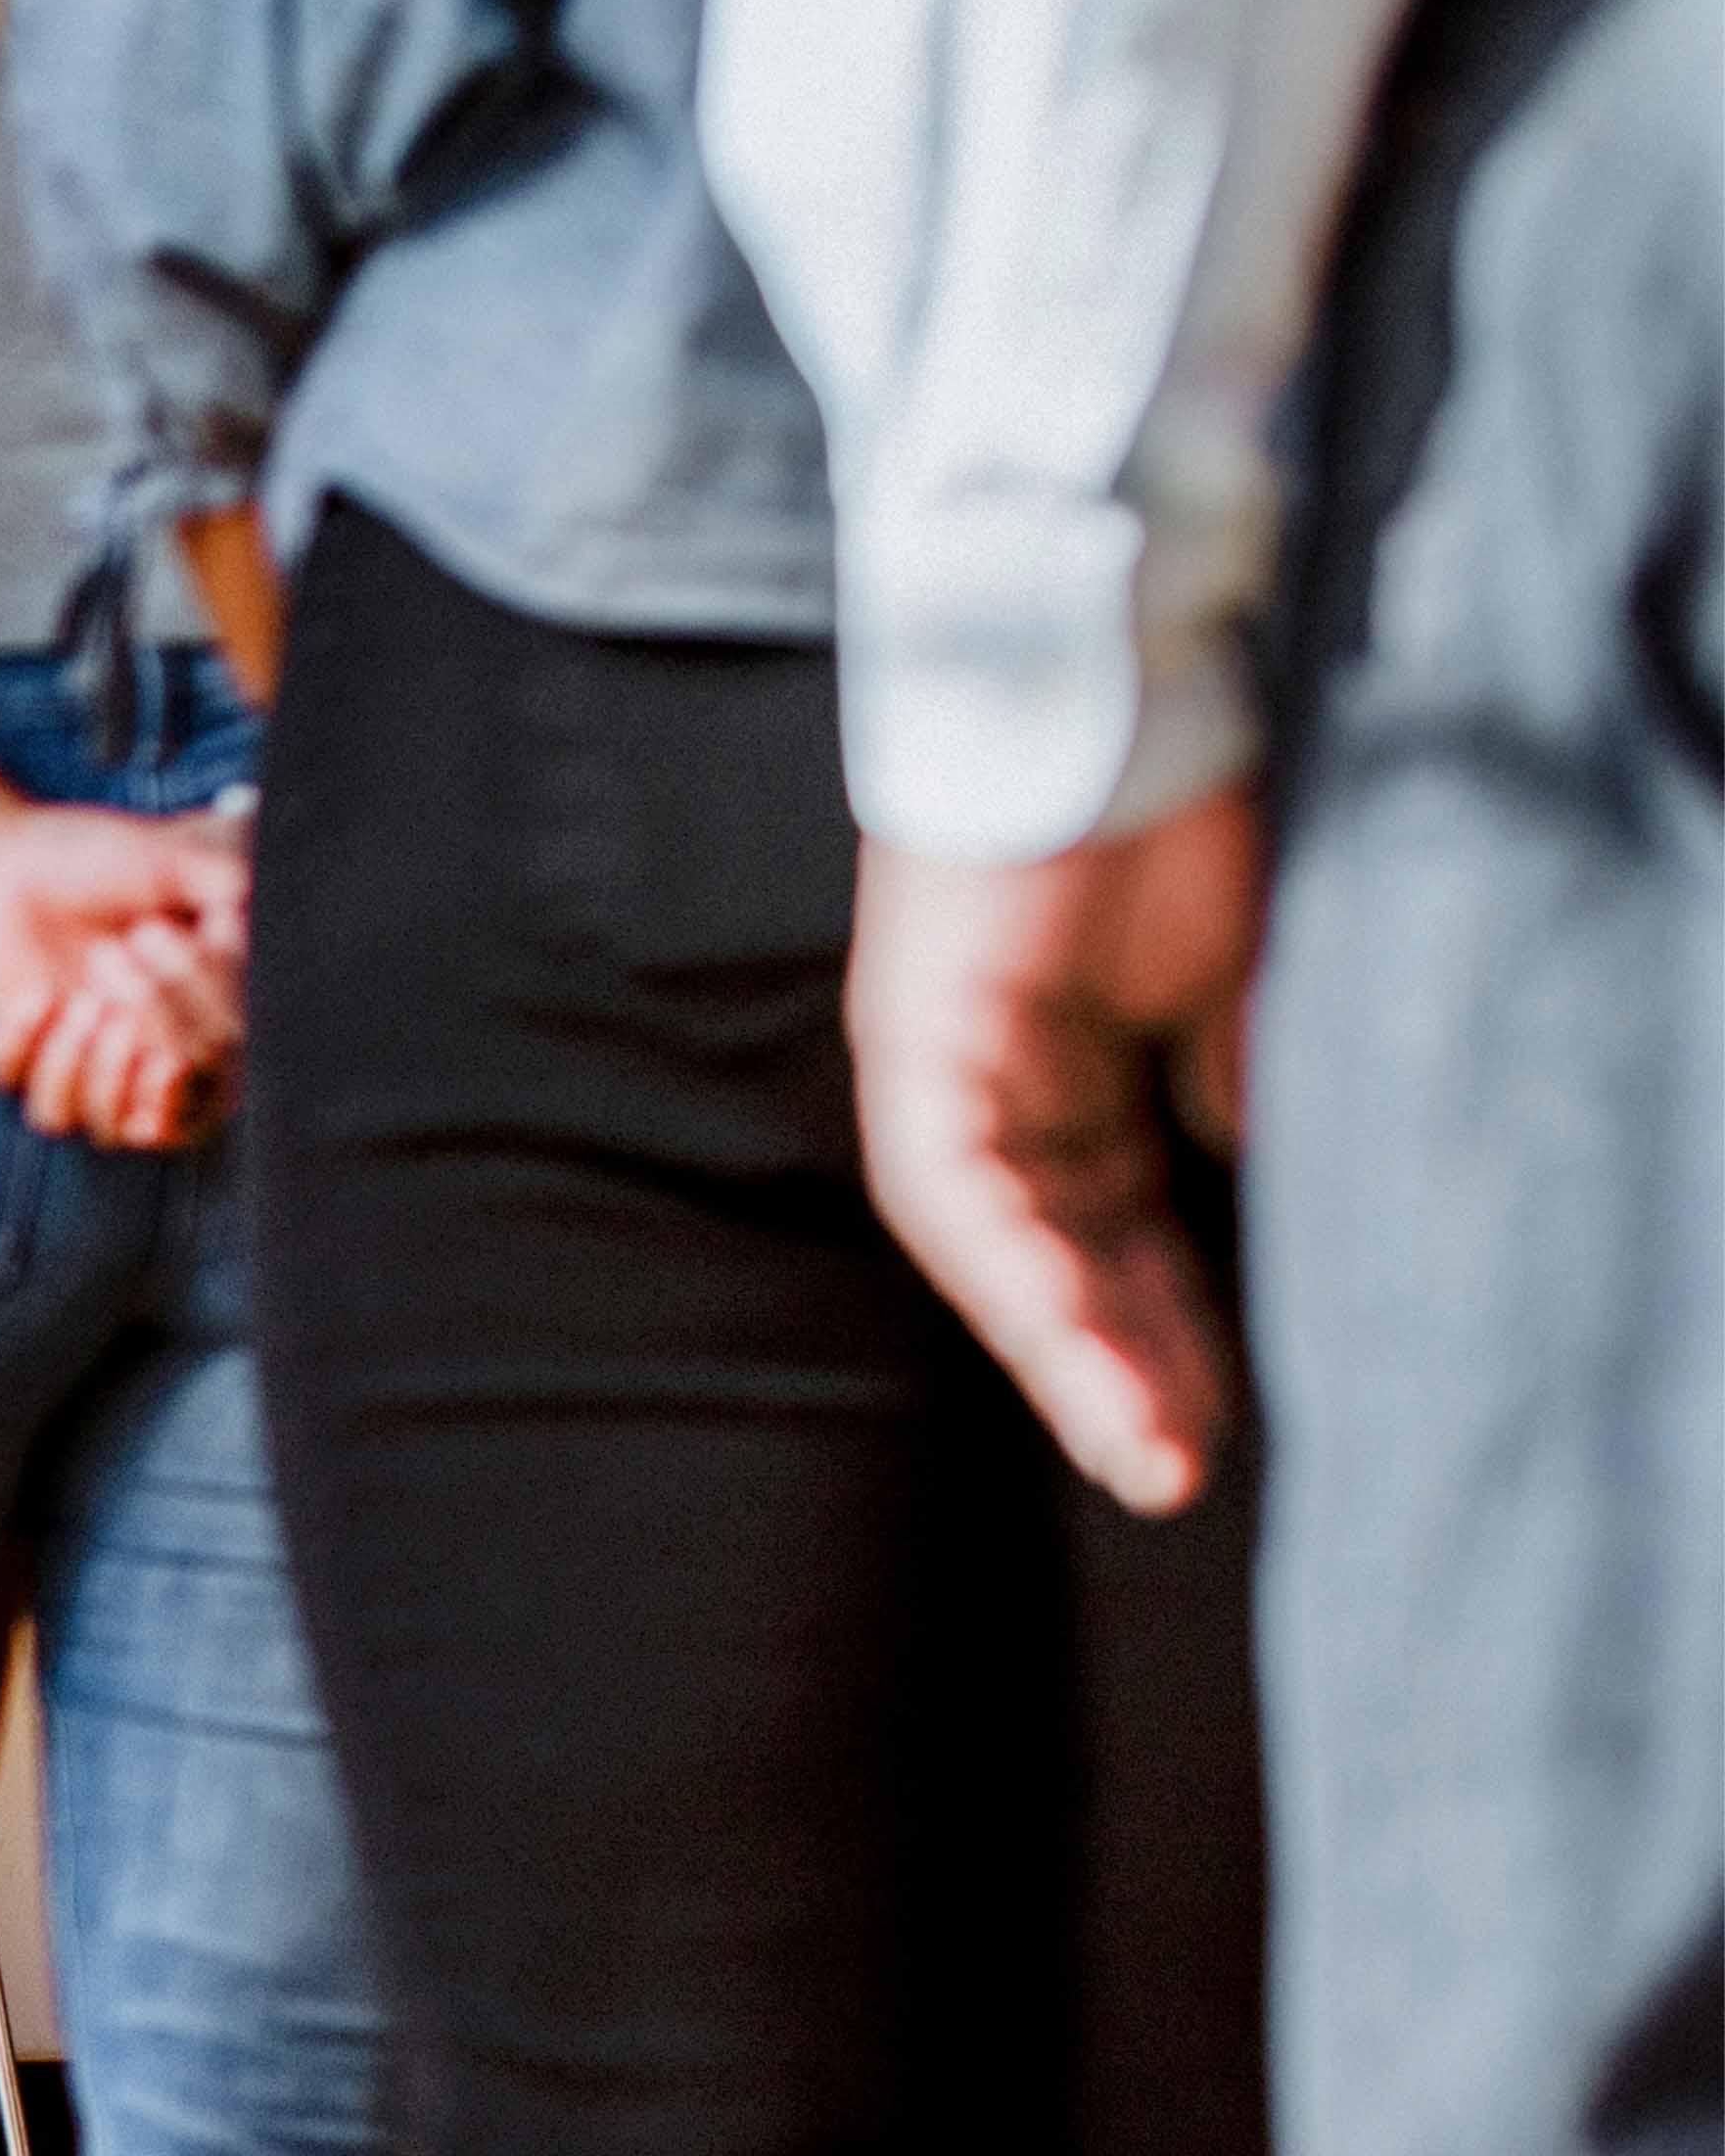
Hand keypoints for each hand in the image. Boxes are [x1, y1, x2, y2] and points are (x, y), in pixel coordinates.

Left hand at [0, 804, 251, 1145]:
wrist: (10, 861)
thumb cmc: (103, 859)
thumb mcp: (169, 858)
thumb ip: (219, 879)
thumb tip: (248, 900)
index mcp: (212, 1017)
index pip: (231, 1062)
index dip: (210, 1016)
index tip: (189, 938)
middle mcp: (157, 1059)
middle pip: (175, 1108)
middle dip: (154, 1026)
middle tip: (116, 950)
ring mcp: (93, 1071)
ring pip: (100, 1126)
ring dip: (90, 1065)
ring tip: (78, 995)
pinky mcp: (32, 1071)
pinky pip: (33, 1098)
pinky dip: (30, 1049)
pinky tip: (34, 994)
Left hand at [844, 788, 1263, 1514]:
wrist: (1112, 676)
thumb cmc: (1170, 806)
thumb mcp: (1219, 971)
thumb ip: (1215, 1071)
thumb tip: (1236, 1155)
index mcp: (1062, 1077)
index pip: (1111, 1233)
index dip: (1163, 1332)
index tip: (1211, 1429)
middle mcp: (991, 1086)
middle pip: (1059, 1261)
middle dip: (1124, 1370)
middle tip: (1176, 1478)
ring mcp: (946, 1064)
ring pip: (1005, 1251)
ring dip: (1075, 1352)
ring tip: (1144, 1451)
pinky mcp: (919, 1038)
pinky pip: (958, 1187)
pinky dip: (1019, 1266)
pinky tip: (1071, 1340)